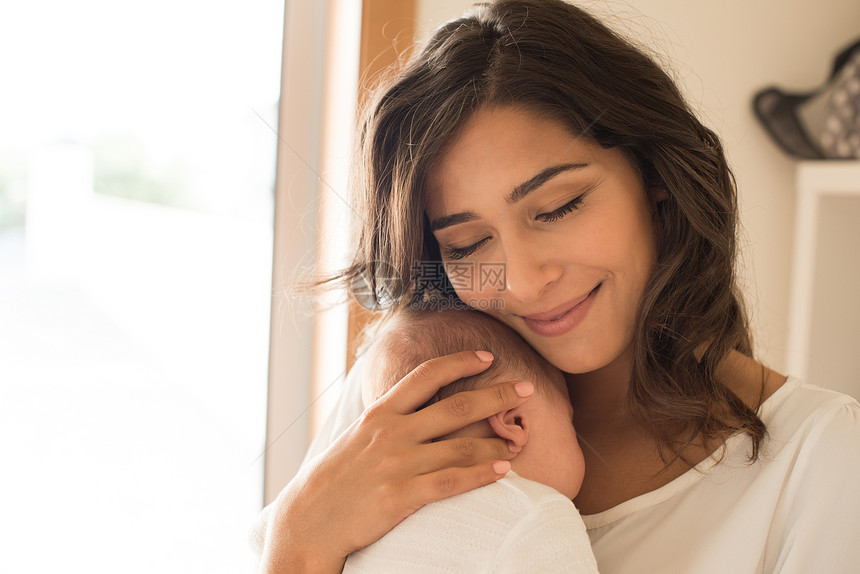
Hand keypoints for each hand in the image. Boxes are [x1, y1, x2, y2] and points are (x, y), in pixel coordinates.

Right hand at [259, 350, 533, 572]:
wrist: (307, 521)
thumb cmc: (334, 478)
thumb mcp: (355, 435)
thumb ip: (386, 418)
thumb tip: (414, 402)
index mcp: (380, 413)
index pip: (426, 375)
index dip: (460, 362)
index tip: (486, 357)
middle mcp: (391, 432)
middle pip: (456, 407)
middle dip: (497, 395)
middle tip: (525, 388)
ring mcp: (397, 464)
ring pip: (461, 446)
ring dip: (496, 442)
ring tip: (516, 441)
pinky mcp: (401, 496)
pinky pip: (452, 481)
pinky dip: (482, 474)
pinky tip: (503, 470)